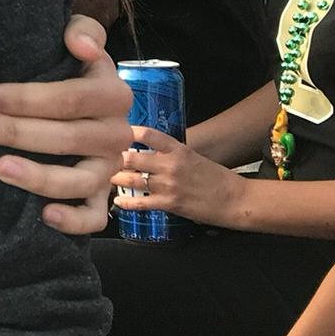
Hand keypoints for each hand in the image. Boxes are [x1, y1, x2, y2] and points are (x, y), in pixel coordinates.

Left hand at [0, 15, 129, 233]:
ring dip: (40, 177)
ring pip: (81, 180)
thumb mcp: (82, 42)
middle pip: (70, 138)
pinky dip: (73, 221)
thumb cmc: (71, 69)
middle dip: (17, 132)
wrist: (84, 105)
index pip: (72, 98)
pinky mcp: (101, 196)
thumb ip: (83, 32)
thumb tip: (80, 43)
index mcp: (114, 94)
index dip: (28, 97)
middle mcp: (117, 133)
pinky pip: (95, 217)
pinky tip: (43, 216)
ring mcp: (110, 168)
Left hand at [114, 125, 245, 226]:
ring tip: (102, 178)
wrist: (236, 199)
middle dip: (111, 158)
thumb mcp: (192, 157)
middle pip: (130, 157)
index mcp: (177, 149)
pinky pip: (141, 203)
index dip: (126, 132)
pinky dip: (126, 202)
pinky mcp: (170, 203)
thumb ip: (169, 153)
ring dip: (114, 179)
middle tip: (98, 159)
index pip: (147, 134)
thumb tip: (146, 151)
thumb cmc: (215, 177)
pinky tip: (118, 201)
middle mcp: (170, 164)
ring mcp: (169, 184)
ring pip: (131, 180)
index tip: (111, 132)